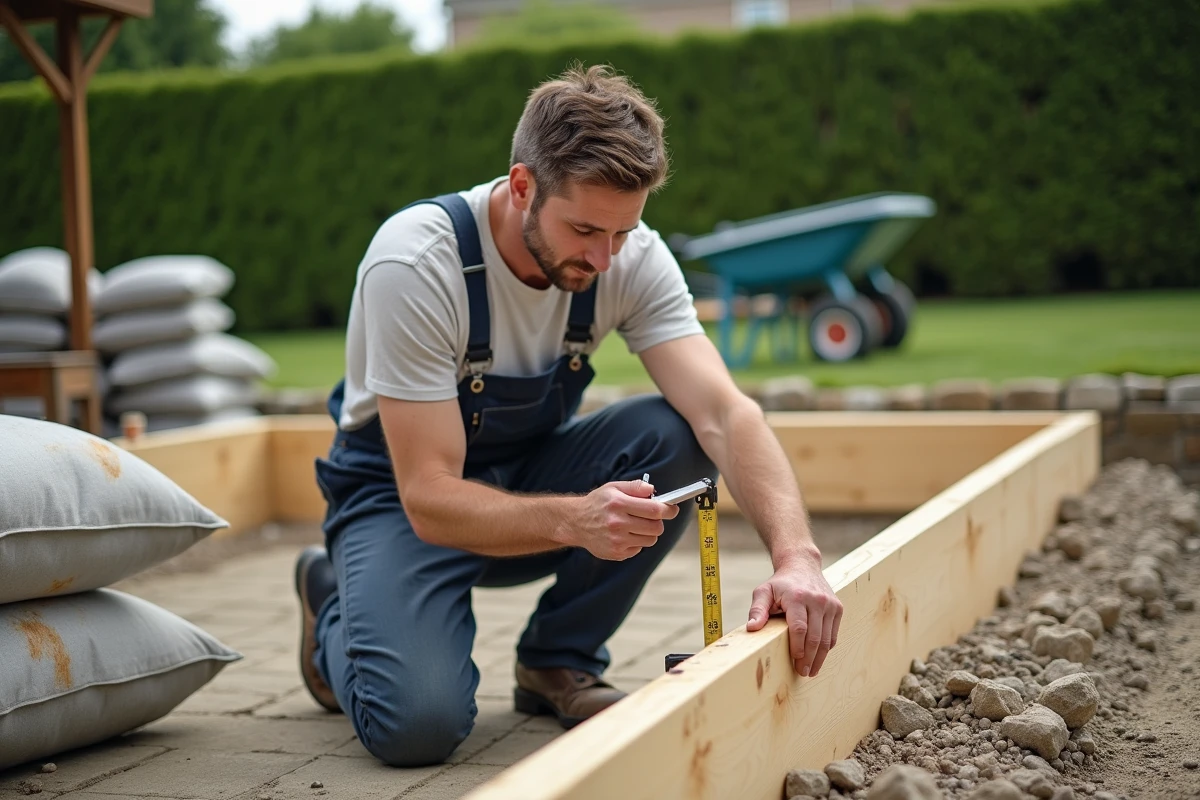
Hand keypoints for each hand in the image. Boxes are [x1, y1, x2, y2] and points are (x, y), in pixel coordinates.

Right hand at [568, 479, 678, 560]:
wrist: (576, 522)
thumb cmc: (597, 503)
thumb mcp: (613, 487)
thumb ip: (635, 487)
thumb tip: (653, 490)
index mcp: (619, 504)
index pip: (654, 509)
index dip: (668, 509)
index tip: (672, 509)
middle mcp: (618, 523)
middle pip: (656, 527)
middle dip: (658, 521)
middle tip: (651, 516)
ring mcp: (617, 541)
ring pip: (651, 540)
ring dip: (648, 532)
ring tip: (636, 525)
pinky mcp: (616, 553)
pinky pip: (639, 549)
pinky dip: (637, 542)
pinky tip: (625, 535)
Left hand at [745, 552, 842, 676]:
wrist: (802, 566)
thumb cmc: (780, 583)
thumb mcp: (763, 591)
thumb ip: (757, 610)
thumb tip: (752, 628)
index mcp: (797, 597)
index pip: (800, 628)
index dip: (798, 647)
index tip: (794, 661)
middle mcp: (817, 600)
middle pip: (815, 636)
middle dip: (809, 658)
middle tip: (803, 672)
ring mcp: (830, 604)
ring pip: (827, 638)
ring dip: (820, 658)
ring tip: (811, 670)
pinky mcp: (838, 608)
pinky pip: (833, 634)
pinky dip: (826, 647)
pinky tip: (818, 657)